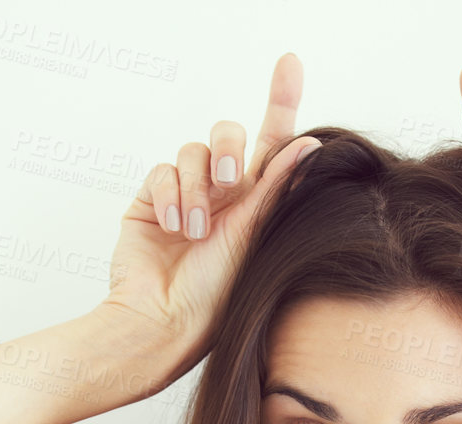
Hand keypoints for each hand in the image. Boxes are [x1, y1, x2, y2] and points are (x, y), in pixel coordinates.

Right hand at [96, 53, 322, 385]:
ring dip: (195, 188)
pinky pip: (162, 170)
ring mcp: (186, 196)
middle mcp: (223, 196)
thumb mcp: (253, 237)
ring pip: (193, 151)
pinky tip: (172, 227)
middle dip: (227, 147)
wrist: (162, 323)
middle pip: (229, 136)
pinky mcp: (151, 200)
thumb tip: (311, 143)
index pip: (274, 144)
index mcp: (257, 204)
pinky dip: (169, 194)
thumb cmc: (216, 297)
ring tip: (193, 230)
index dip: (281, 101)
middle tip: (229, 179)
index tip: (289, 61)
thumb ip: (275, 187)